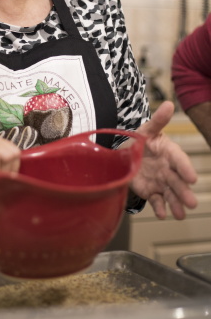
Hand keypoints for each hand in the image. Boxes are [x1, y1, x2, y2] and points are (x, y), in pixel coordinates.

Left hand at [129, 101, 197, 219]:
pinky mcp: (151, 191)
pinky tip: (162, 214)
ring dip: (176, 204)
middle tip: (191, 203)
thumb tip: (169, 104)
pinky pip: (157, 201)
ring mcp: (161, 182)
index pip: (180, 160)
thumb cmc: (141, 140)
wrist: (127, 153)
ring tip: (180, 214)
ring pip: (170, 194)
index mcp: (170, 152)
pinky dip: (159, 208)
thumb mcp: (147, 129)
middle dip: (184, 192)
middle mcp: (168, 169)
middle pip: (178, 181)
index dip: (185, 168)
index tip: (192, 177)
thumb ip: (159, 120)